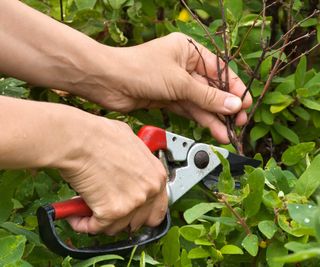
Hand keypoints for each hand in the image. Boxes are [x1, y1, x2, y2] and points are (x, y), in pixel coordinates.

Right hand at [60, 115, 166, 234]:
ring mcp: (132, 203)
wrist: (79, 140)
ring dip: (102, 221)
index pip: (158, 208)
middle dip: (122, 218)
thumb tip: (131, 168)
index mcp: (157, 175)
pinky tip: (75, 214)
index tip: (129, 210)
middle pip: (139, 220)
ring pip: (117, 227)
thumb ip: (137, 162)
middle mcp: (149, 191)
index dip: (141, 211)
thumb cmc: (100, 136)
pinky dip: (83, 224)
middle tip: (108, 209)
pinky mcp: (112, 212)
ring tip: (88, 208)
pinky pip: (96, 228)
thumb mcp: (130, 143)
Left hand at [86, 32, 251, 142]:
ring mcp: (175, 83)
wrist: (108, 82)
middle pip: (210, 88)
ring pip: (200, 102)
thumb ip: (207, 96)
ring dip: (214, 117)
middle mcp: (183, 66)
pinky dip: (200, 119)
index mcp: (189, 50)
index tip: (246, 103)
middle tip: (239, 122)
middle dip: (225, 106)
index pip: (219, 70)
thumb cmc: (139, 69)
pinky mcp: (166, 98)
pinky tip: (213, 129)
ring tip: (228, 133)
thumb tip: (234, 105)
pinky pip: (188, 109)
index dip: (234, 88)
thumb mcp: (180, 82)